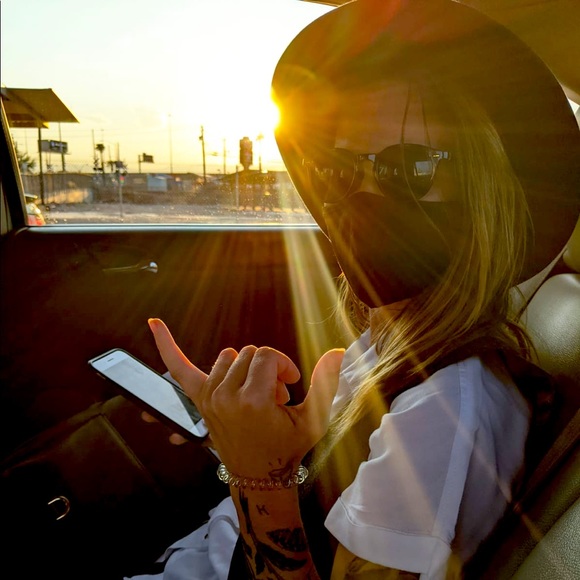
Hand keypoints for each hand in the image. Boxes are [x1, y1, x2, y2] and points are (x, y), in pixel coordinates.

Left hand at [148, 318, 343, 477]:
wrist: (259, 476)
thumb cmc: (287, 448)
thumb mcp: (313, 419)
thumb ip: (325, 383)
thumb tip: (339, 351)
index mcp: (253, 401)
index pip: (268, 356)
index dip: (284, 366)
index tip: (291, 385)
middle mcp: (225, 396)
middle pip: (250, 354)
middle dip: (268, 369)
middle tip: (274, 397)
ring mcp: (209, 397)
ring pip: (229, 357)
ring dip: (245, 369)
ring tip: (254, 394)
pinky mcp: (200, 399)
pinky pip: (179, 366)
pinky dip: (167, 345)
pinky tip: (154, 323)